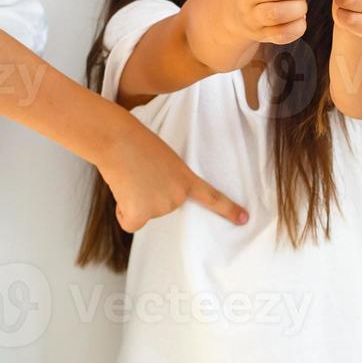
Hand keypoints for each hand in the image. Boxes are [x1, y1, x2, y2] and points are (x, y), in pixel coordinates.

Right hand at [97, 118, 247, 232]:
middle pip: (161, 208)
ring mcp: (161, 207)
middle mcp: (177, 197)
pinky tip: (123, 190)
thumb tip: (148, 196)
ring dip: (132, 199)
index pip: (211, 197)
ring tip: (129, 176)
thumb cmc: (134, 141)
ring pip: (143, 214)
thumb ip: (165, 179)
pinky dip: (123, 211)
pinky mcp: (141, 214)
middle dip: (146, 194)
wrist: (117, 140)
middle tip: (138, 172)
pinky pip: (131, 222)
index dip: (229, 209)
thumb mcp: (161, 159)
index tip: (244, 219)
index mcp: (186, 178)